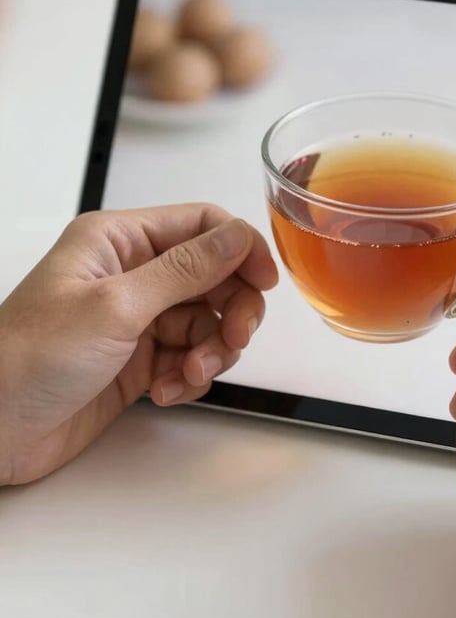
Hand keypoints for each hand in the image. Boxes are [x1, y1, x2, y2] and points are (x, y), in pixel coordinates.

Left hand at [0, 203, 277, 485]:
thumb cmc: (27, 359)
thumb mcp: (116, 306)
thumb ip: (185, 270)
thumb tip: (237, 237)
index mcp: (120, 241)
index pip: (202, 226)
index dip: (240, 249)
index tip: (264, 281)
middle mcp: (133, 274)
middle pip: (215, 277)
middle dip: (232, 310)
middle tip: (236, 339)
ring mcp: (139, 317)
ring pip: (208, 321)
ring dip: (210, 351)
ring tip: (189, 374)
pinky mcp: (141, 358)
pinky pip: (191, 356)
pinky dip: (190, 375)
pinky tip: (167, 391)